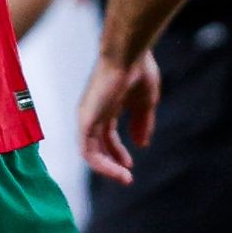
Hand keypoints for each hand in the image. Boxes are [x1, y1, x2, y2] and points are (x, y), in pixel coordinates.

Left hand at [78, 52, 159, 183]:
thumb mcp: (146, 102)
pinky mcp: (86, 120)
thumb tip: (142, 144)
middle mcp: (94, 113)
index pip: (107, 136)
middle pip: (97, 146)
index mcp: (107, 107)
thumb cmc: (139, 70)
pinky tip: (117, 169)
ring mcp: (88, 117)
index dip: (118, 152)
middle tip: (126, 177)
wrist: (129, 55)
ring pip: (90, 152)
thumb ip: (143, 123)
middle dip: (111, 163)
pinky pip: (88, 151)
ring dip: (107, 168)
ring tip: (124, 177)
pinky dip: (101, 164)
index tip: (130, 164)